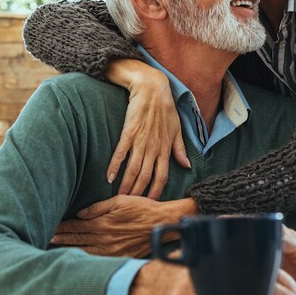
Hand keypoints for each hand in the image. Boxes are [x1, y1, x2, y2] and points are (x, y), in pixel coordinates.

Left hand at [52, 197, 196, 257]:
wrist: (162, 223)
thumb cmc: (143, 208)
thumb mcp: (120, 201)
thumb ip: (98, 207)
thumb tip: (80, 214)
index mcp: (104, 223)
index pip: (77, 226)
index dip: (63, 227)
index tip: (52, 226)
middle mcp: (106, 239)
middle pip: (78, 239)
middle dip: (62, 238)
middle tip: (47, 238)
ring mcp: (112, 250)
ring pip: (85, 251)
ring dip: (70, 249)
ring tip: (56, 248)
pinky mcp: (120, 257)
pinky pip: (98, 259)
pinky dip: (85, 258)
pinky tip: (77, 257)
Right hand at [105, 60, 190, 199]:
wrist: (152, 88)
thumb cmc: (165, 108)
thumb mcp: (177, 129)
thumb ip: (180, 149)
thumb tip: (186, 166)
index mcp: (166, 148)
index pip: (162, 176)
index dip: (156, 191)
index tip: (151, 203)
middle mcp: (154, 148)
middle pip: (146, 177)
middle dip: (138, 193)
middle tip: (130, 206)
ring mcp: (141, 140)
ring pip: (133, 169)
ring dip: (126, 185)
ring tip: (119, 198)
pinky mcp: (129, 132)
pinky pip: (121, 153)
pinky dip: (114, 166)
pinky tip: (109, 178)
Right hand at [129, 262, 295, 294]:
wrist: (134, 289)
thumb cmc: (167, 276)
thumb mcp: (192, 256)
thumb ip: (215, 251)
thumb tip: (248, 250)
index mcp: (212, 249)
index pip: (258, 261)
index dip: (282, 278)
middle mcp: (208, 265)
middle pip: (260, 281)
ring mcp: (197, 286)